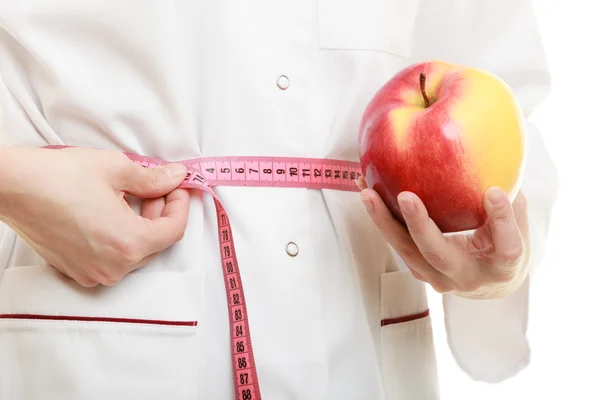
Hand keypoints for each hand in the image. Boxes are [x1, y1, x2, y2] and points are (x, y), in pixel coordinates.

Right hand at [0, 146, 189, 286]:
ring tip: (131, 197)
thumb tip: (177, 177)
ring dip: (141, 225)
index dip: (181, 205)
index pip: (174, 230)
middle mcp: (113, 268)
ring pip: (134, 252)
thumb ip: (154, 178)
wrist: (12, 187)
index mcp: (128, 244)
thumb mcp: (116, 169)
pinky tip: (111, 212)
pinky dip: (120, 237)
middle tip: (157, 187)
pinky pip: (112, 257)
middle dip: (162, 214)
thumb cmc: (59, 177)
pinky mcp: (76, 271)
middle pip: (156, 244)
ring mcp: (93, 274)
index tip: (177, 186)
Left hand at [356, 177, 529, 298]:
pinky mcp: (418, 270)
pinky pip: (397, 244)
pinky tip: (367, 191)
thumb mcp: (520, 225)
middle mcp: (467, 279)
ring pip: (407, 252)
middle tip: (405, 196)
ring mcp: (438, 279)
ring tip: (368, 190)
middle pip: (438, 255)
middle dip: (419, 226)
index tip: (493, 192)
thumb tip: (501, 153)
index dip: (500, 221)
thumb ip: (511, 198)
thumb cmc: (506, 246)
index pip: (506, 247)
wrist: (490, 285)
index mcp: (501, 268)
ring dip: (384, 221)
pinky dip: (381, 218)